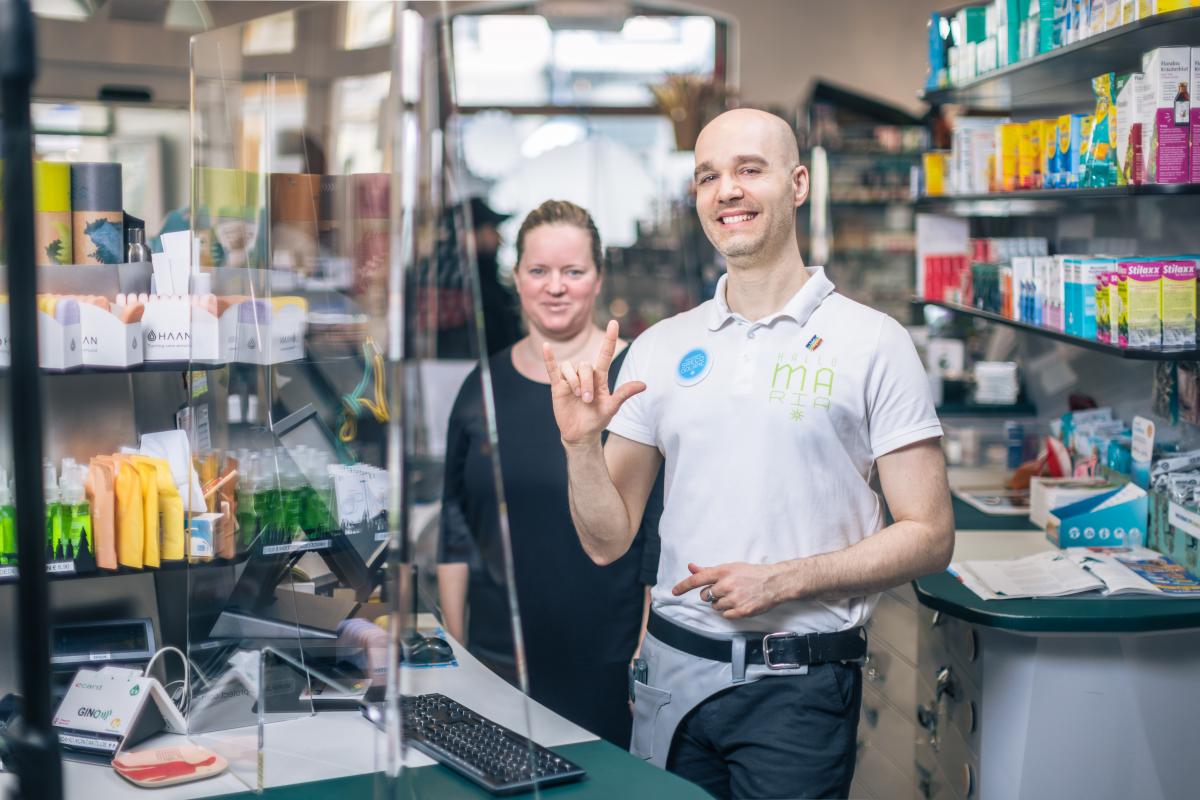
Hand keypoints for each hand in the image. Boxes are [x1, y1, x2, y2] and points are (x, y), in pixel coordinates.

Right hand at [543, 320, 645, 446]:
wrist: (581, 434)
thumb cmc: (597, 420)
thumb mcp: (612, 407)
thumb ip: (624, 394)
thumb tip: (644, 385)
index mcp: (600, 377)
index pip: (605, 354)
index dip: (609, 339)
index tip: (614, 323)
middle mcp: (585, 375)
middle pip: (584, 365)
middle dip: (586, 382)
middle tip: (588, 400)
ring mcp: (570, 379)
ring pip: (569, 367)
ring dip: (574, 381)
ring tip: (578, 396)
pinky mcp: (557, 386)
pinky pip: (552, 368)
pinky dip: (549, 358)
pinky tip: (546, 346)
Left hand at [672, 561, 789, 619]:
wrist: (774, 582)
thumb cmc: (751, 574)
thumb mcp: (730, 568)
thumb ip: (709, 570)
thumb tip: (691, 567)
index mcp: (723, 571)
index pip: (697, 579)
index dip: (683, 586)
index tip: (674, 592)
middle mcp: (727, 585)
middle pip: (705, 596)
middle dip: (711, 595)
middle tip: (724, 591)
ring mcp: (734, 599)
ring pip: (715, 607)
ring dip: (721, 604)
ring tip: (735, 596)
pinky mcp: (741, 611)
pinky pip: (725, 615)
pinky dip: (730, 612)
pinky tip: (739, 604)